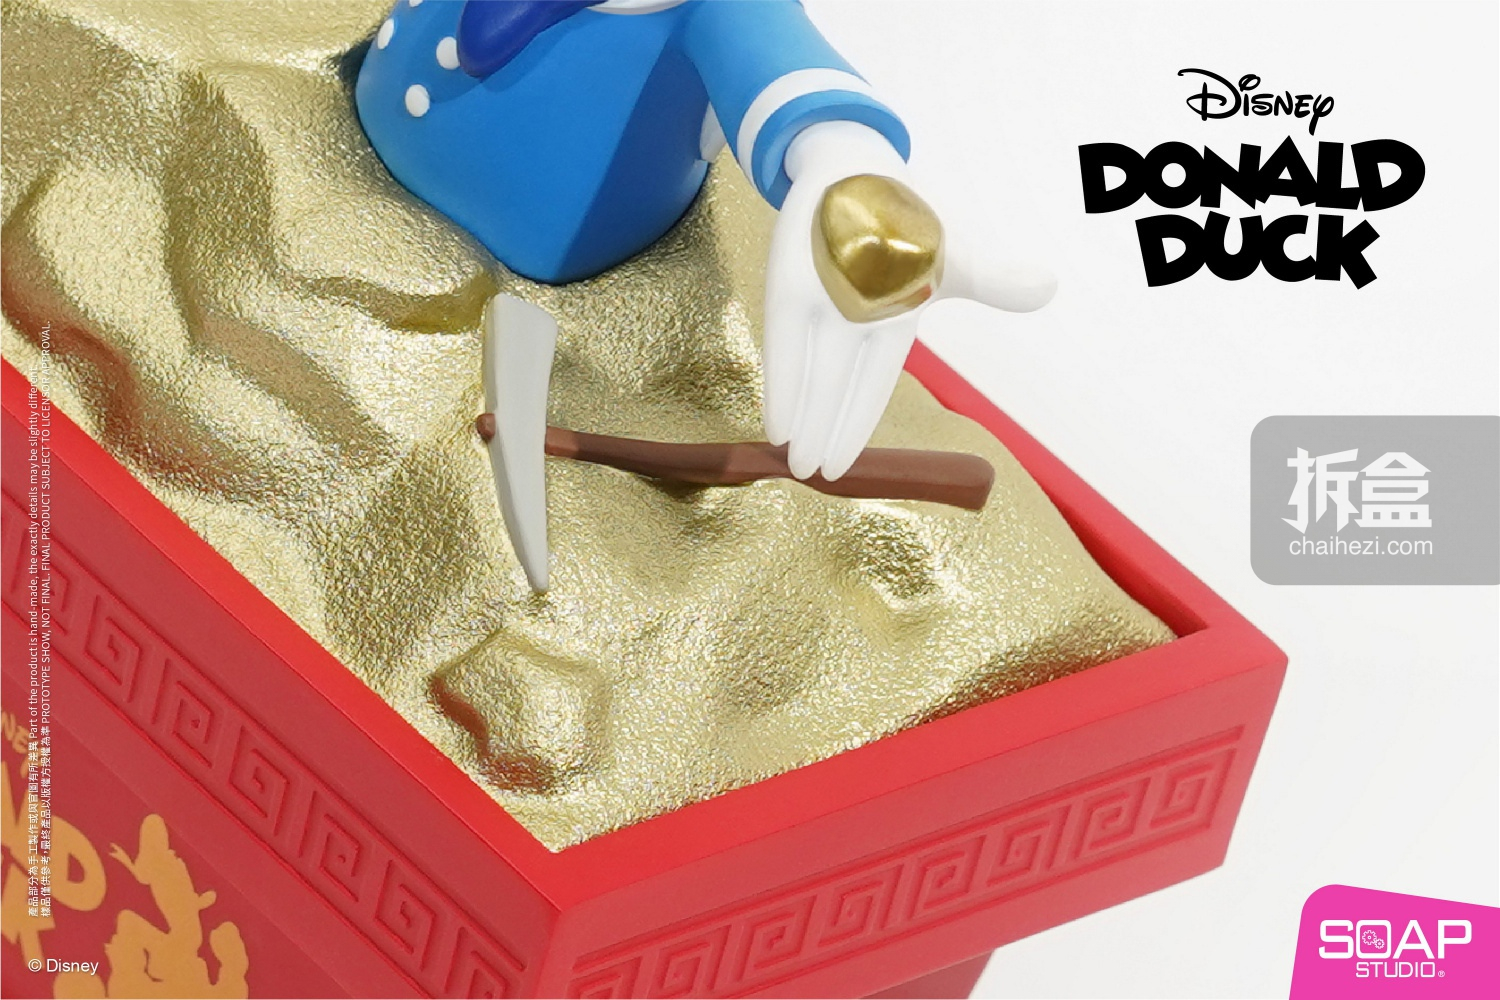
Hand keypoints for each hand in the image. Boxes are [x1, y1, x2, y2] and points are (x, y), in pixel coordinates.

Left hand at [763, 122, 1054, 480]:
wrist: (858, 167)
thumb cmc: (907, 224)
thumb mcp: (955, 257)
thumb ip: (995, 282)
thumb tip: (1049, 287)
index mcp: (894, 323)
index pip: (875, 387)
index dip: (857, 427)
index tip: (841, 467)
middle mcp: (854, 323)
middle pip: (838, 389)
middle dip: (825, 433)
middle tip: (810, 475)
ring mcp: (820, 306)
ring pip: (810, 376)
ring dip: (801, 419)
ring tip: (791, 464)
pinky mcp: (789, 285)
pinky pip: (785, 344)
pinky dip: (780, 384)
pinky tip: (773, 423)